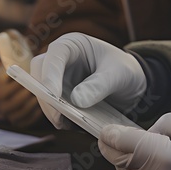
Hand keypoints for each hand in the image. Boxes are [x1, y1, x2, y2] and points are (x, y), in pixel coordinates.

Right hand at [0, 68, 44, 127]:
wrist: (15, 87)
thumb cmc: (16, 76)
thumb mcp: (11, 70)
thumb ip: (14, 70)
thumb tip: (23, 70)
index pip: (4, 93)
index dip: (16, 87)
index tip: (26, 80)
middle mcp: (2, 106)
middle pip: (13, 104)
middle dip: (25, 96)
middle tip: (34, 89)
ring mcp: (10, 115)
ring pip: (20, 114)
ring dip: (31, 105)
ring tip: (39, 96)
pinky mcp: (19, 122)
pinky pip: (27, 121)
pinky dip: (35, 115)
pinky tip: (41, 106)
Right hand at [29, 32, 146, 128]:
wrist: (130, 83)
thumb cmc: (124, 70)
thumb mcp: (119, 75)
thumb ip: (100, 85)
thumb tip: (76, 101)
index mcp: (74, 44)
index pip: (55, 53)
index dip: (50, 73)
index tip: (53, 95)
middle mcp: (61, 59)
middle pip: (40, 73)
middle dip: (46, 95)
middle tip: (58, 117)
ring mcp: (57, 78)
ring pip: (43, 93)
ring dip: (51, 110)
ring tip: (66, 124)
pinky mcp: (59, 96)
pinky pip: (52, 107)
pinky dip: (59, 117)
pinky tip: (71, 125)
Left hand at [99, 112, 170, 169]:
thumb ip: (166, 123)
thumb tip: (149, 132)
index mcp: (165, 160)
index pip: (127, 145)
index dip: (111, 135)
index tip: (103, 129)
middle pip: (123, 165)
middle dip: (112, 149)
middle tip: (108, 135)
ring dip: (126, 158)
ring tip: (128, 141)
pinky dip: (141, 166)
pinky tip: (147, 153)